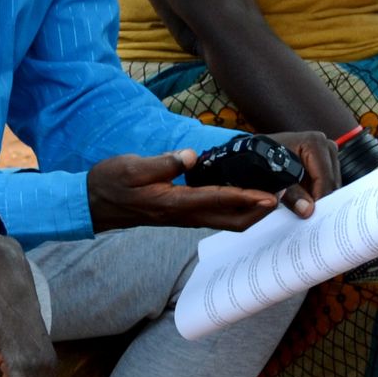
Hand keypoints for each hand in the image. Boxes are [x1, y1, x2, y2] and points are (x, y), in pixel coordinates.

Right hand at [88, 150, 280, 231]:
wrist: (94, 203)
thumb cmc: (111, 183)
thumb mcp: (131, 167)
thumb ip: (162, 163)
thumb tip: (192, 155)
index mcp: (174, 202)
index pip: (218, 199)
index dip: (246, 198)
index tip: (270, 195)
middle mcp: (183, 214)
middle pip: (231, 220)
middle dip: (259, 211)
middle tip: (283, 195)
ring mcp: (183, 216)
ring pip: (226, 221)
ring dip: (251, 212)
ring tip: (270, 196)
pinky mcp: (181, 214)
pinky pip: (216, 216)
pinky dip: (235, 209)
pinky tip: (242, 196)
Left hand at [265, 131, 342, 215]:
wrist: (259, 151)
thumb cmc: (265, 159)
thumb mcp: (276, 177)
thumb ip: (292, 194)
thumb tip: (307, 210)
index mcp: (315, 144)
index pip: (325, 179)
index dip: (320, 200)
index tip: (314, 216)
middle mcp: (326, 146)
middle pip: (331, 181)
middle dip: (320, 199)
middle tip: (309, 215)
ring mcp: (328, 153)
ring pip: (331, 183)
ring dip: (318, 196)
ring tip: (305, 207)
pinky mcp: (327, 161)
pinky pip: (327, 181)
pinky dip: (317, 192)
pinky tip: (306, 200)